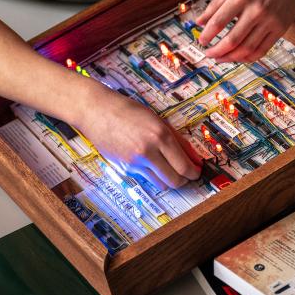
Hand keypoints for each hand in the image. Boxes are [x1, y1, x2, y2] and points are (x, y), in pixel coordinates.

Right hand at [76, 88, 201, 190]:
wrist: (97, 110)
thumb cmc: (126, 110)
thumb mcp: (156, 118)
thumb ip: (175, 137)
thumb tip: (192, 155)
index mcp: (160, 135)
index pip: (184, 165)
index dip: (194, 172)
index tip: (197, 171)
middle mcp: (149, 150)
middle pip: (175, 180)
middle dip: (185, 180)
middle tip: (187, 176)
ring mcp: (136, 161)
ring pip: (161, 184)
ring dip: (169, 181)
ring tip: (171, 172)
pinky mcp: (125, 167)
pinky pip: (146, 178)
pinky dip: (153, 175)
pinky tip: (152, 165)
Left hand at [196, 0, 294, 63]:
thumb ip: (217, 3)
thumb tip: (200, 21)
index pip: (219, 22)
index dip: (207, 35)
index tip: (201, 40)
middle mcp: (256, 9)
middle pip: (232, 40)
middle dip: (216, 50)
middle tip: (209, 53)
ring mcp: (270, 20)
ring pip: (247, 48)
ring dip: (230, 57)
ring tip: (221, 58)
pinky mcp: (280, 29)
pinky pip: (262, 50)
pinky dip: (248, 57)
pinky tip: (239, 57)